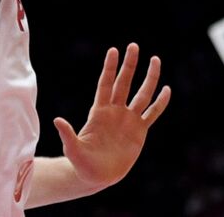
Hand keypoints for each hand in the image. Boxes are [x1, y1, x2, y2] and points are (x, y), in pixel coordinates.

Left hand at [53, 44, 170, 190]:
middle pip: (124, 83)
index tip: (114, 50)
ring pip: (142, 94)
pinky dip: (160, 102)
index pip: (105, 84)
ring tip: (155, 59)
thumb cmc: (81, 163)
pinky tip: (166, 90)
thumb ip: (68, 135)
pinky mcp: (139, 131)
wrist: (96, 176)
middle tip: (134, 46)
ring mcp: (128, 119)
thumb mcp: (73, 149)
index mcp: (99, 112)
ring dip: (149, 77)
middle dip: (129, 65)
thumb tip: (57, 120)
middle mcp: (115, 111)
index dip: (109, 68)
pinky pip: (152, 113)